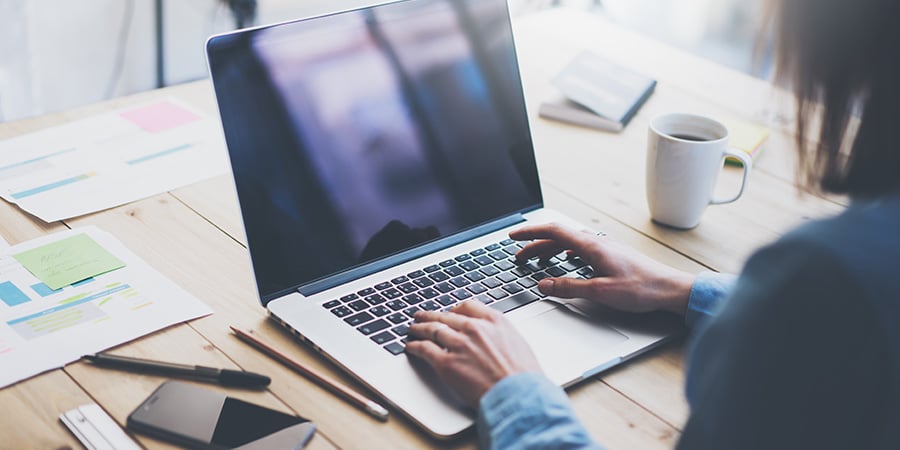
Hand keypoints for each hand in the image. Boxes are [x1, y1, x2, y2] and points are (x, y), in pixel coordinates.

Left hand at [405, 300, 541, 406]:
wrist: (517, 395)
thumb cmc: (523, 377)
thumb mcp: (517, 344)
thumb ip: (500, 335)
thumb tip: (493, 338)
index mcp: (493, 321)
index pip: (467, 306)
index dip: (455, 309)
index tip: (449, 311)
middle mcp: (474, 328)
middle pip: (446, 316)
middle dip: (431, 315)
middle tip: (422, 316)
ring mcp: (459, 344)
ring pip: (432, 329)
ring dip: (419, 328)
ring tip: (412, 329)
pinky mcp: (446, 362)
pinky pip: (425, 349)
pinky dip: (415, 346)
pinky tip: (411, 346)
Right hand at [510, 223, 694, 314]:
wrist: (671, 289)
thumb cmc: (641, 289)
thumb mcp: (600, 292)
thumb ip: (569, 287)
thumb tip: (543, 285)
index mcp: (591, 246)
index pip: (553, 232)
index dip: (530, 233)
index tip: (513, 237)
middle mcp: (597, 242)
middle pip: (558, 236)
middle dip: (535, 243)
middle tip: (519, 255)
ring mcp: (605, 247)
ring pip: (570, 242)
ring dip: (549, 249)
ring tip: (536, 260)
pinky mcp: (612, 255)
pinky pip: (581, 248)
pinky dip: (566, 252)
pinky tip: (566, 261)